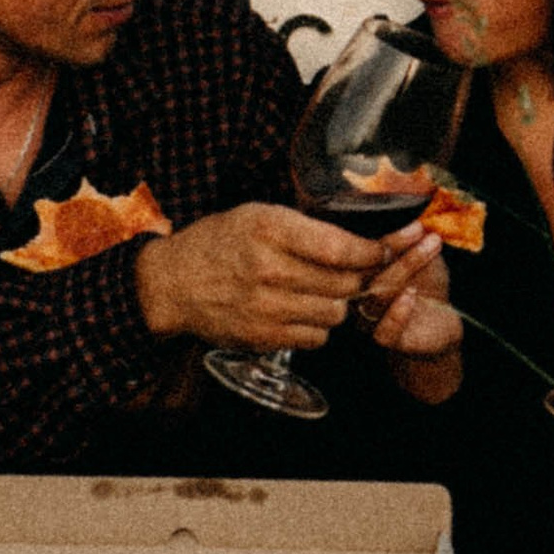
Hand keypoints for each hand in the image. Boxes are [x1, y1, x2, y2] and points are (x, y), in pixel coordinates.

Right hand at [135, 200, 383, 352]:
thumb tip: (357, 239)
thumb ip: (304, 226)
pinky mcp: (263, 337)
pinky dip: (318, 327)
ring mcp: (266, 308)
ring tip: (323, 292)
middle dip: (358, 278)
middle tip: (355, 272)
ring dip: (338, 304)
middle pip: (344, 283)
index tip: (381, 250)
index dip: (371, 252)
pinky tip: (304, 312)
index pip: (341, 248)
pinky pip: (316, 338)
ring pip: (335, 314)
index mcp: (270, 230)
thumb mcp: (257, 215)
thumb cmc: (218, 243)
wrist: (173, 283)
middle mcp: (269, 270)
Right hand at [358, 227, 462, 399]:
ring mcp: (368, 316)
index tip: (408, 218)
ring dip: (404, 267)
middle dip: (393, 245)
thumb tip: (414, 208)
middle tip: (419, 230)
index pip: (357, 248)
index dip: (381, 231)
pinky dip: (397, 313)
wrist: (441, 323)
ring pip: (375, 294)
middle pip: (363, 267)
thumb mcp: (423, 254)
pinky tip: (411, 296)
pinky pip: (383, 331)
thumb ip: (415, 236)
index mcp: (360, 268)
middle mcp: (357, 291)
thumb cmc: (427, 286)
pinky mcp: (385, 339)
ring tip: (428, 250)